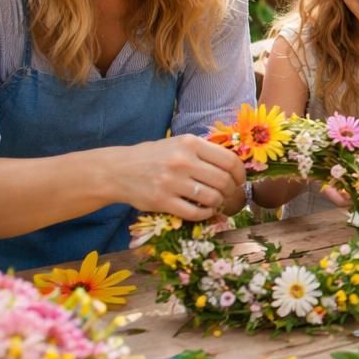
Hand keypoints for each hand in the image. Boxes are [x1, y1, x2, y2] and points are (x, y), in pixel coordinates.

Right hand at [109, 134, 246, 219]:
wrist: (118, 170)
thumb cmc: (154, 156)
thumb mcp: (178, 144)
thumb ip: (203, 152)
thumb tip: (234, 167)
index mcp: (190, 143)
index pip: (229, 160)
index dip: (240, 174)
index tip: (239, 181)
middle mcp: (182, 161)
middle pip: (223, 181)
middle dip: (230, 191)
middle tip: (228, 195)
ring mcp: (172, 182)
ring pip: (211, 198)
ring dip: (218, 204)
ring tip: (214, 203)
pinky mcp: (162, 201)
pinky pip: (194, 213)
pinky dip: (204, 214)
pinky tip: (203, 211)